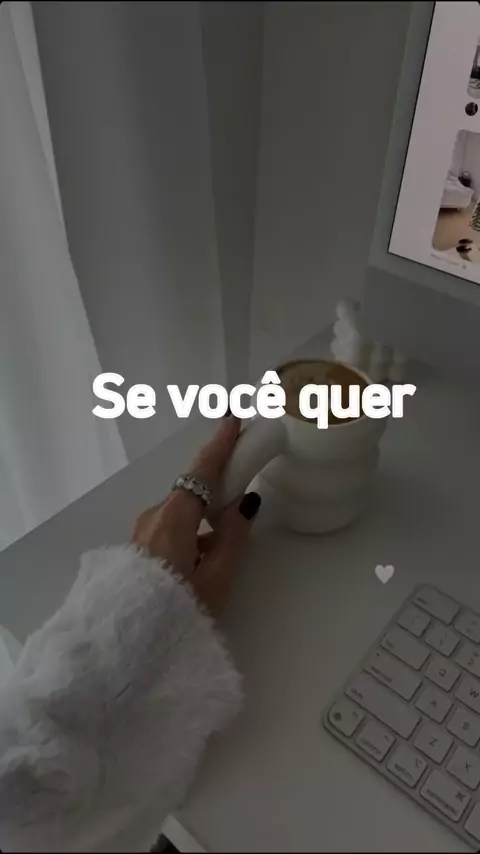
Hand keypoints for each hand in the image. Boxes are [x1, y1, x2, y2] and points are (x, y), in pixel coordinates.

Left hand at [132, 416, 260, 614]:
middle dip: (217, 484)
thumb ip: (233, 538)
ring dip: (204, 514)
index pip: (202, 471)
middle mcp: (154, 517)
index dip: (220, 445)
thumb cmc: (176, 610)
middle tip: (244, 481)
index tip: (233, 418)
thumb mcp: (216, 578)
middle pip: (191, 491)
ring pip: (181, 513)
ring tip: (226, 536)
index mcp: (175, 518)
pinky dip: (191, 530)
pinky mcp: (137, 549)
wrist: (122, 646)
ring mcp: (142, 533)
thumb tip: (245, 503)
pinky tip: (203, 557)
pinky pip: (170, 529)